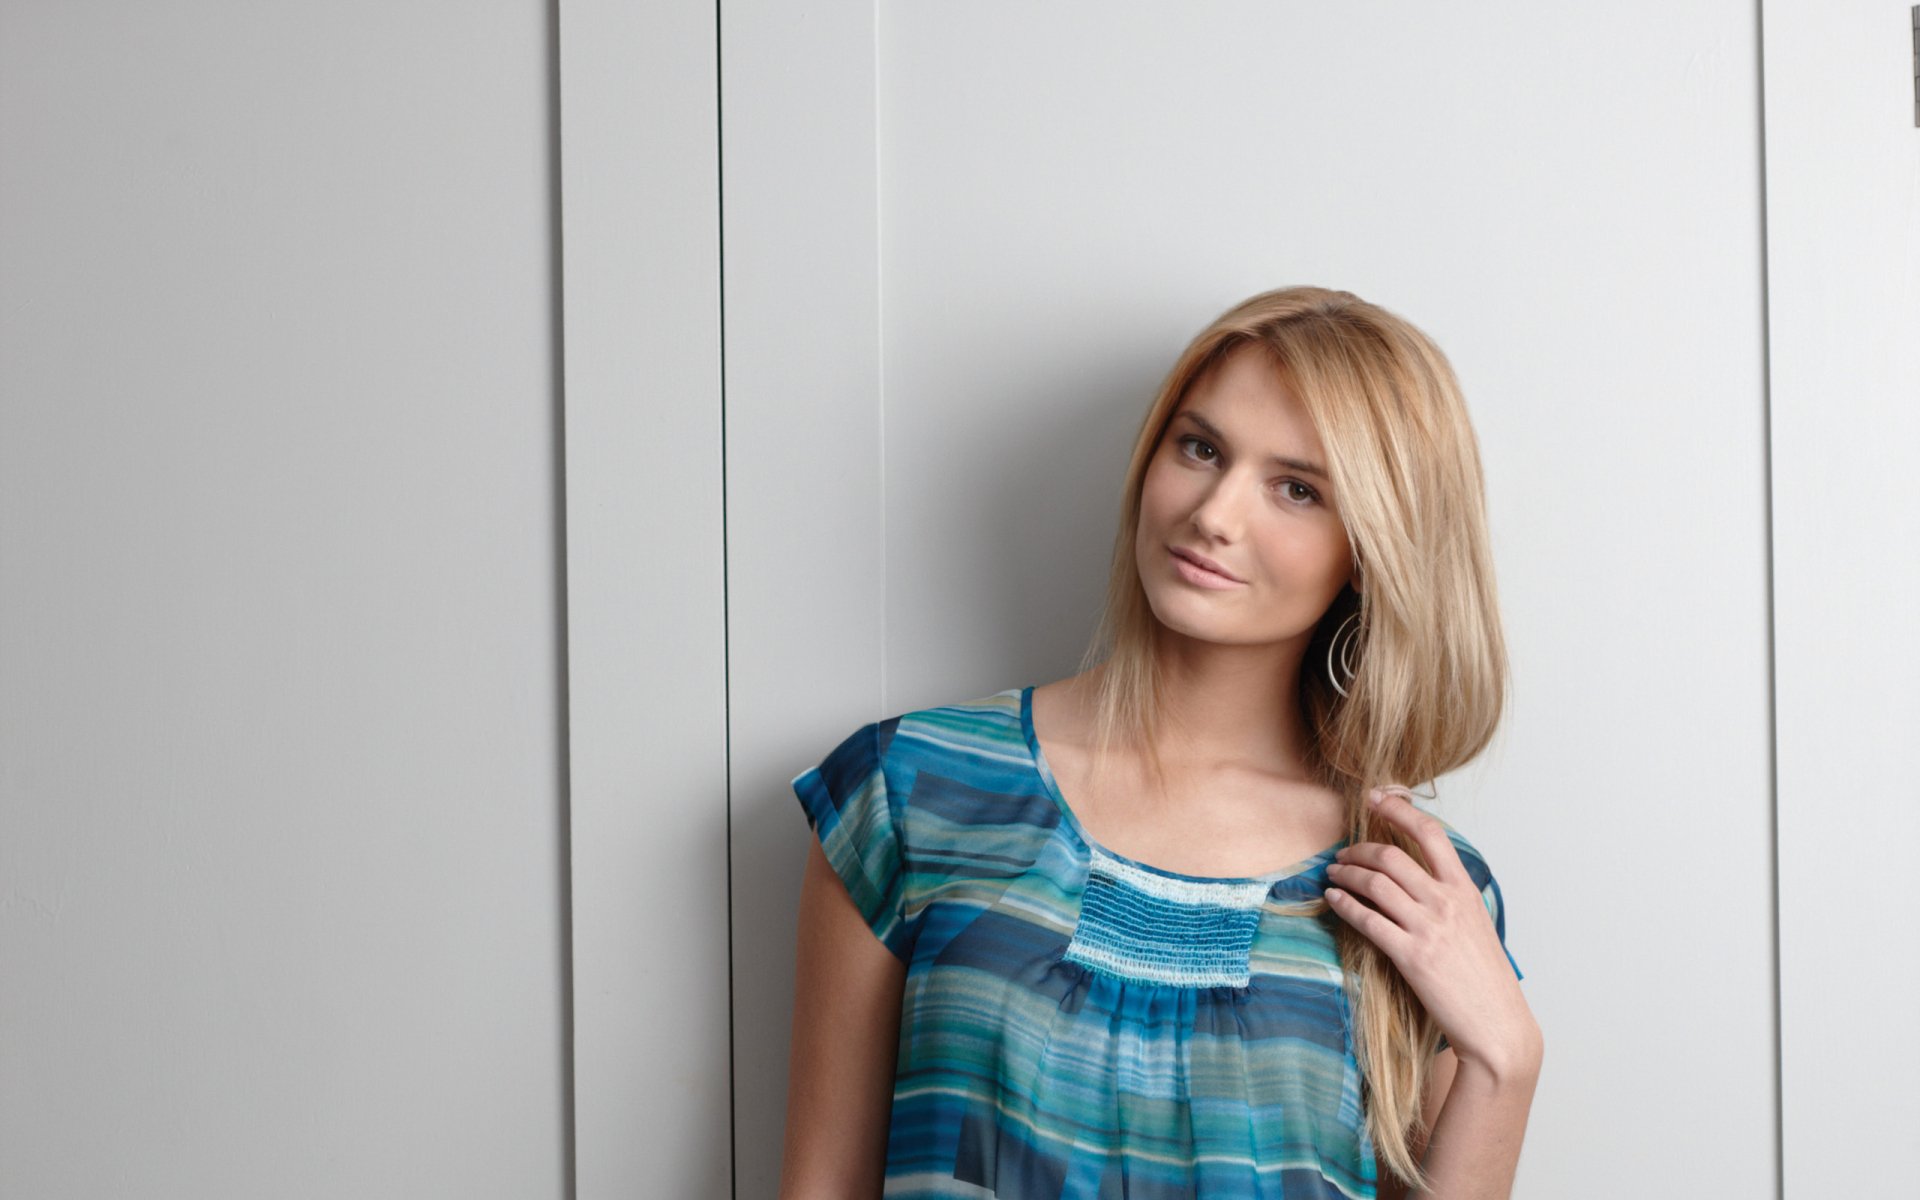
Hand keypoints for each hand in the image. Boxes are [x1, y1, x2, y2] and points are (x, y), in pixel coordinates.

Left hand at [1323, 785, 1538, 1075]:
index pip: (1431, 834)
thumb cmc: (1485, 979)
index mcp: (1465, 890)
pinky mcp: (1411, 956)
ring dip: (1346, 873)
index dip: (1399, 809)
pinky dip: (1344, 904)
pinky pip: (1367, 919)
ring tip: (1333, 873)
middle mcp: (1447, 902)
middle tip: (1343, 852)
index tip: (1376, 797)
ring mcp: (1428, 928)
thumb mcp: (1477, 925)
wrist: (1497, 1026)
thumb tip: (1423, 879)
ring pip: (1375, 883)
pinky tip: (1333, 898)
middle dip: (1359, 848)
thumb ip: (1451, 898)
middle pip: (1392, 855)